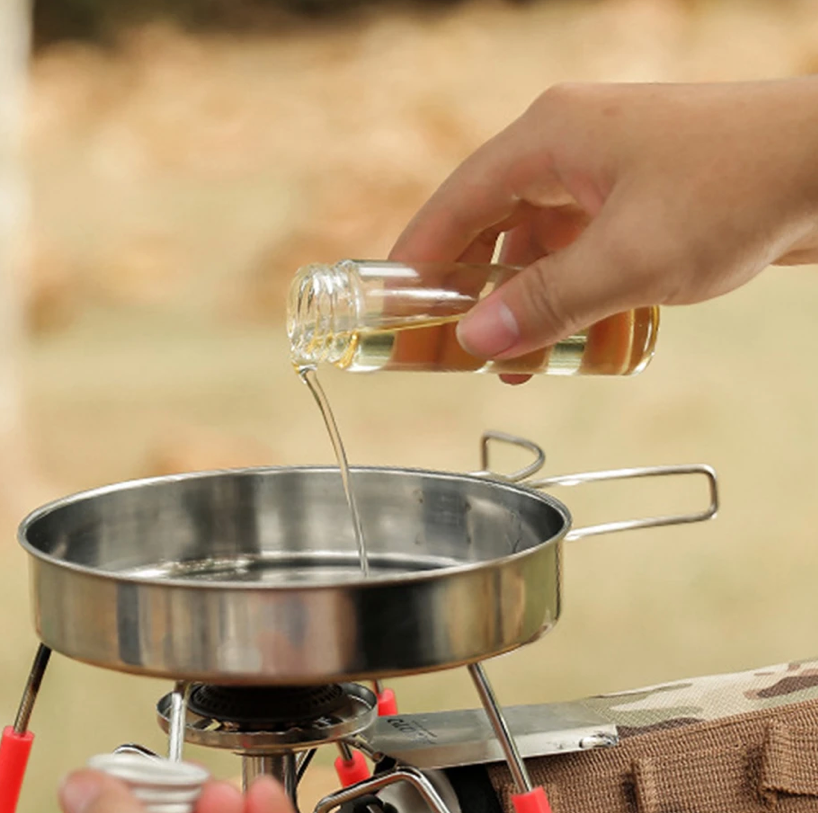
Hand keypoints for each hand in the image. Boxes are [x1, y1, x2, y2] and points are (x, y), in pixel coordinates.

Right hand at [390, 79, 817, 375]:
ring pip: (536, 246)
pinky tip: (564, 343)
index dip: (416, 257)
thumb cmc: (737, 191)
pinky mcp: (637, 200)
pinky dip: (565, 297)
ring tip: (506, 364)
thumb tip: (477, 343)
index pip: (456, 201)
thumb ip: (546, 304)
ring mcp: (605, 174)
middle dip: (465, 290)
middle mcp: (569, 148)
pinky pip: (578, 254)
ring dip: (520, 304)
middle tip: (439, 345)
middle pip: (489, 224)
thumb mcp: (629, 260)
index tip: (386, 305)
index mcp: (550, 137)